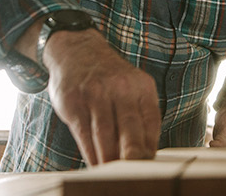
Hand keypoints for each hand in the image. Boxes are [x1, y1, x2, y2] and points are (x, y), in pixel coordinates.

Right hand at [43, 29, 159, 164]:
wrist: (76, 50)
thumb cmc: (108, 78)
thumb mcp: (132, 87)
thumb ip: (141, 116)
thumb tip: (148, 155)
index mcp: (142, 87)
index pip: (151, 124)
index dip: (150, 149)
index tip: (149, 167)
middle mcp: (120, 88)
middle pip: (130, 130)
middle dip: (133, 156)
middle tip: (135, 174)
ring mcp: (95, 94)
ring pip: (105, 135)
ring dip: (110, 160)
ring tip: (113, 175)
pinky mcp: (74, 103)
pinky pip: (84, 134)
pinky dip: (91, 154)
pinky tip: (95, 165)